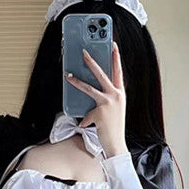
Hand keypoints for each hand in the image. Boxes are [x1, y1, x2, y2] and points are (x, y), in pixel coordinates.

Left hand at [64, 41, 127, 157]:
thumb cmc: (113, 127)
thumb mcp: (112, 110)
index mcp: (121, 93)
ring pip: (89, 89)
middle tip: (84, 53)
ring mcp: (108, 103)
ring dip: (77, 81)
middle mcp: (116, 96)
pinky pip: (87, 113)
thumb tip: (90, 92)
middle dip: (91, 62)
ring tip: (68, 75)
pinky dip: (86, 120)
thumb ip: (104, 99)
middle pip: (102, 74)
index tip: (113, 45)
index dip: (116, 57)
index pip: (118, 71)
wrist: (116, 143)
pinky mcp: (100, 112)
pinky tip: (86, 125)